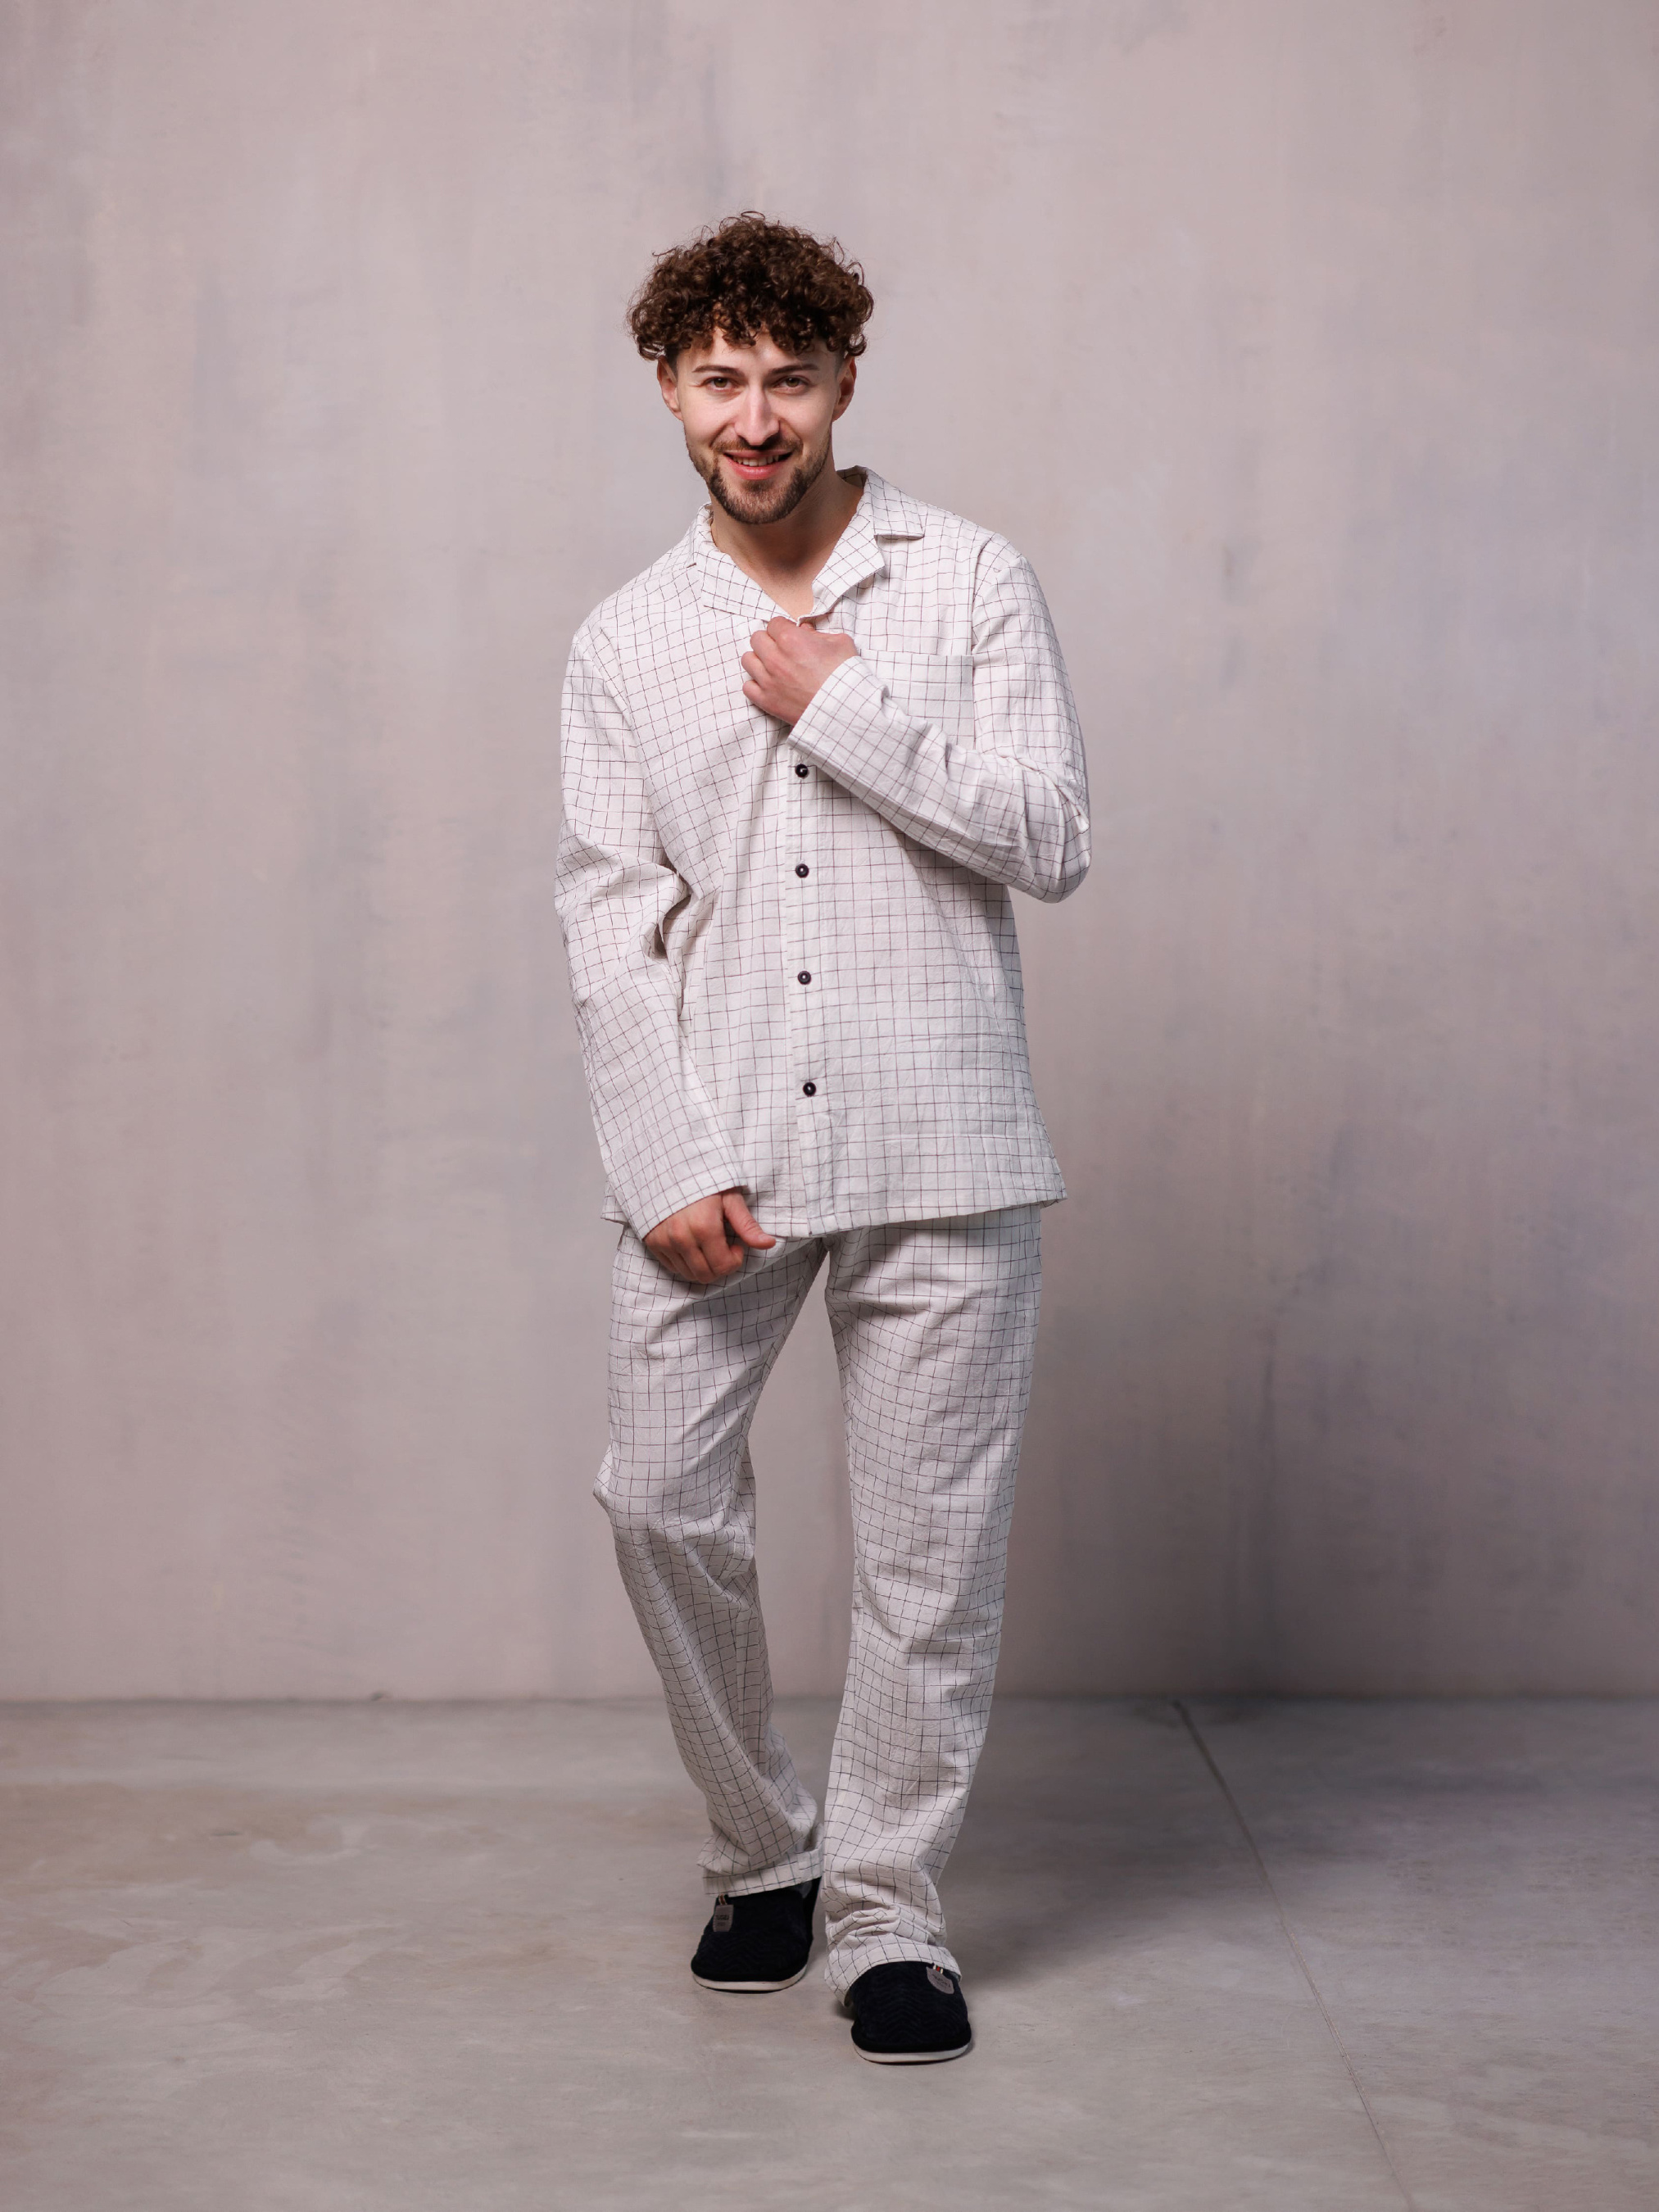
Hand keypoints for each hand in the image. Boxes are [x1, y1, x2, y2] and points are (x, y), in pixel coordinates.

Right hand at [643, 1188, 776, 1283]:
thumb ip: (747, 1225)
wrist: (667, 1165)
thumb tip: (769, 1244)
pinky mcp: (652, 1242)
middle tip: (723, 1247)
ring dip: (703, 1265)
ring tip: (708, 1244)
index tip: (736, 1244)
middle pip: (706, 1275)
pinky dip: (685, 1263)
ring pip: (688, 1274)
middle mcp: (681, 1238)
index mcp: (704, 1227)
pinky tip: (692, 1244)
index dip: (735, 1260)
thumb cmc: (702, 1179)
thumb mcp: (729, 1198)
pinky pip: (672, 1267)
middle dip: (720, 1266)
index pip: (723, 1266)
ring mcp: (664, 1241)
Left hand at [741, 617, 857, 726]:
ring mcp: (768, 680)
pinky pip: (748, 687)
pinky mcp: (767, 701)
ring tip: (773, 666)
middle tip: (783, 650)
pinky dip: (756, 684)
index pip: (774, 623)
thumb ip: (819, 633)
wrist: (845, 708)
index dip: (784, 628)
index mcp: (790, 639)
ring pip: (748, 660)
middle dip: (769, 641)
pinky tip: (769, 684)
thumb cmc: (846, 675)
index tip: (792, 636)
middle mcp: (774, 658)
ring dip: (759, 660)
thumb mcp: (840, 643)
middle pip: (757, 639)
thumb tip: (805, 631)